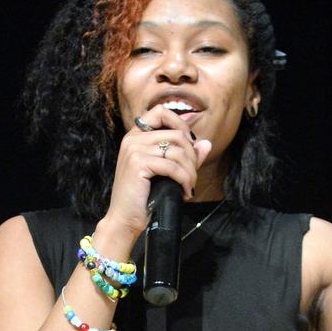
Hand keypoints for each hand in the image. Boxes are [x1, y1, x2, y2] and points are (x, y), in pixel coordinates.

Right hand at [103, 106, 212, 237]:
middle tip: (191, 177)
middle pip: (177, 134)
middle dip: (192, 157)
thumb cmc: (145, 196)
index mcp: (136, 136)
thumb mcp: (167, 172)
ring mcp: (134, 149)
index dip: (181, 124)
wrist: (125, 219)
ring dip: (190, 172)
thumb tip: (206, 143)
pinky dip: (185, 180)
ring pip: (178, 151)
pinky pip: (173, 166)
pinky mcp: (138, 163)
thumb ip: (186, 156)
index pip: (160, 112)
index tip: (190, 144)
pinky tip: (185, 193)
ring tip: (188, 187)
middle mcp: (133, 139)